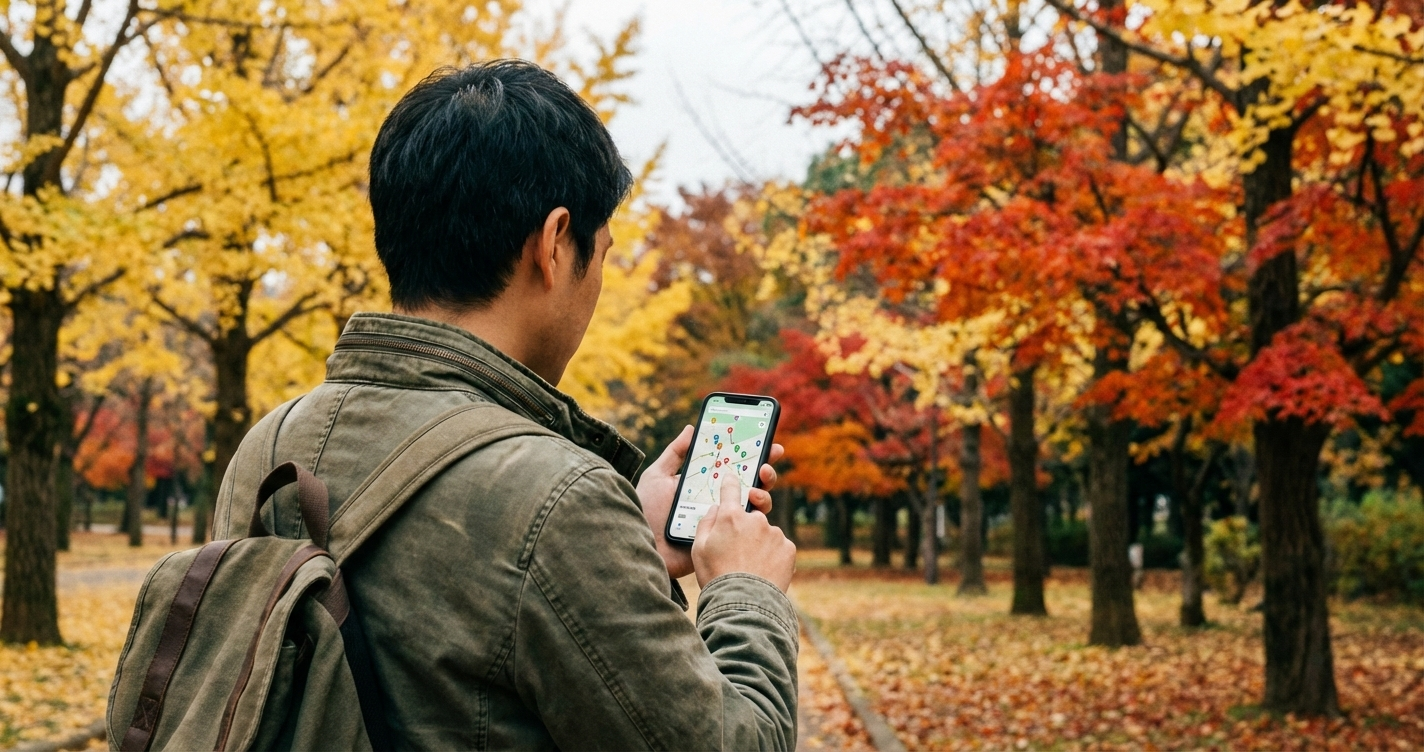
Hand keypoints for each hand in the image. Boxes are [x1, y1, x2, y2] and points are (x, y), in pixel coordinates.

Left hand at [637, 425, 783, 579]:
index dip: (750, 452)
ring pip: (755, 503)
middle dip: (765, 467)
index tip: (765, 438)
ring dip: (764, 490)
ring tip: (759, 483)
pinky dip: (756, 513)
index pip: (731, 465)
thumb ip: (675, 453)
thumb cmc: (647, 511)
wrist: (644, 545)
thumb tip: (691, 428)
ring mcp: (724, 519)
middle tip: (770, 457)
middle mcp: (718, 500)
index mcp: (705, 484)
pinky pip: (749, 527)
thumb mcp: (657, 477)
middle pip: (750, 482)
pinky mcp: (727, 538)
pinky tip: (753, 502)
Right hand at [691, 474, 796, 590]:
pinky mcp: (788, 547)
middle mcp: (755, 519)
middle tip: (738, 550)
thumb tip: (716, 508)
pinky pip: (779, 546)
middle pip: (751, 516)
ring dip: (760, 544)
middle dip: (745, 528)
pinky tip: (763, 571)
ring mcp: (774, 532)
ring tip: (750, 568)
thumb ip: (706, 523)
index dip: (730, 482)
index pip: (730, 488)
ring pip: (766, 533)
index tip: (731, 479)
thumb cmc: (716, 576)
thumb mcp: (698, 549)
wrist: (744, 604)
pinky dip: (773, 556)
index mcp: (730, 516)